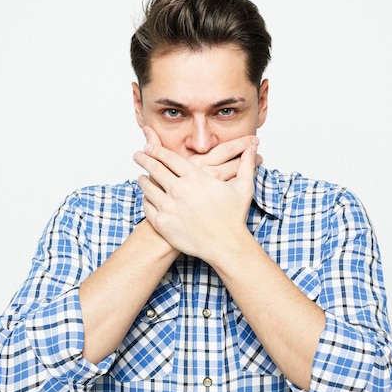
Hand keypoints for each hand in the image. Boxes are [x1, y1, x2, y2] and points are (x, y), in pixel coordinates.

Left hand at [133, 133, 258, 260]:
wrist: (226, 245)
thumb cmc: (233, 217)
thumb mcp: (242, 187)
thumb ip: (245, 164)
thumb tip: (254, 147)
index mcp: (195, 176)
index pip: (168, 157)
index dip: (156, 150)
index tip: (148, 147)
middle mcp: (178, 189)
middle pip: (154, 168)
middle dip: (143, 159)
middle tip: (137, 155)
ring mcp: (168, 206)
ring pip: (147, 187)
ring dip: (143, 180)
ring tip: (141, 177)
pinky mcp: (162, 223)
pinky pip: (147, 207)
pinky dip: (145, 200)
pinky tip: (147, 197)